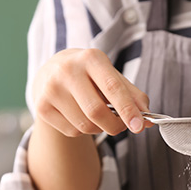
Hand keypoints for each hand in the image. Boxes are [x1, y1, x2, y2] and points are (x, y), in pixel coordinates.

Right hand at [31, 48, 150, 136]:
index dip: (128, 110)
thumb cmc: (89, 75)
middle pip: (97, 112)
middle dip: (115, 125)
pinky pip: (72, 131)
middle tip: (121, 126)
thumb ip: (133, 96)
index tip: (140, 126)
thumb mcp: (111, 76)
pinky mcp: (42, 106)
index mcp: (91, 58)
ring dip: (99, 129)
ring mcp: (51, 89)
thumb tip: (148, 120)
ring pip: (85, 125)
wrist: (50, 72)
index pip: (113, 88)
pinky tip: (78, 115)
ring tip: (97, 116)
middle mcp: (67, 70)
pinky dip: (82, 131)